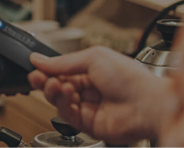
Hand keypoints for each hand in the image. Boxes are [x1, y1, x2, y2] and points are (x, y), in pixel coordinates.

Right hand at [28, 47, 172, 143]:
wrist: (148, 103)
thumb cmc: (131, 77)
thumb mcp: (94, 57)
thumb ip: (64, 61)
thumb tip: (39, 59)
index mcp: (92, 72)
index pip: (62, 71)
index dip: (48, 70)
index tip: (35, 67)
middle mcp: (90, 91)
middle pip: (57, 87)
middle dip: (45, 81)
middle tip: (37, 77)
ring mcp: (89, 108)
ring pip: (59, 102)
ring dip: (53, 91)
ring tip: (56, 83)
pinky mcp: (89, 125)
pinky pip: (67, 116)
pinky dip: (63, 104)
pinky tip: (68, 93)